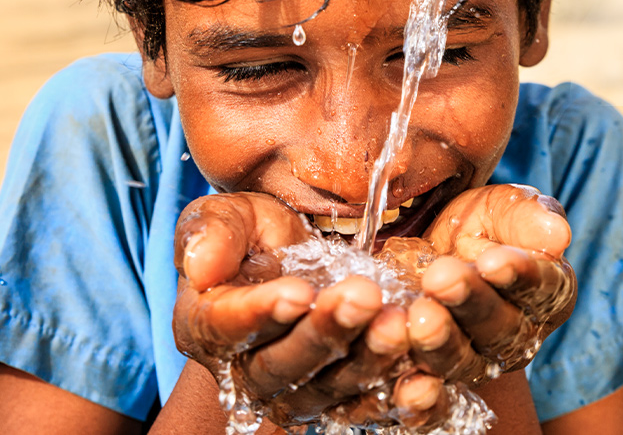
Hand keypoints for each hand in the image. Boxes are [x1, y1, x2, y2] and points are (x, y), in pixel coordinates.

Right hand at [172, 192, 428, 428]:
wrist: (300, 261)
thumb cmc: (256, 236)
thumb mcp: (231, 216)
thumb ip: (211, 233)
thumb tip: (199, 267)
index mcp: (207, 327)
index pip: (226, 329)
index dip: (261, 313)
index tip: (299, 291)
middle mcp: (248, 370)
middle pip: (282, 366)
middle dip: (324, 333)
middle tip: (364, 297)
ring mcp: (297, 391)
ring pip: (329, 388)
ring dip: (367, 358)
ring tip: (399, 322)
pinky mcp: (342, 400)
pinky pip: (368, 406)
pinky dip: (397, 394)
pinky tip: (423, 371)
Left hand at [400, 183, 575, 418]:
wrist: (427, 250)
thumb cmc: (477, 226)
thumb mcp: (499, 208)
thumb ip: (526, 216)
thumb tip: (558, 234)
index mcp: (548, 292)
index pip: (541, 287)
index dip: (519, 276)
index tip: (492, 261)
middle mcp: (518, 335)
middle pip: (501, 328)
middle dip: (470, 303)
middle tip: (441, 279)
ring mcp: (477, 362)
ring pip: (463, 362)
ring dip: (440, 342)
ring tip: (416, 316)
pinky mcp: (435, 380)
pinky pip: (432, 400)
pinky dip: (420, 399)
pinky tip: (407, 386)